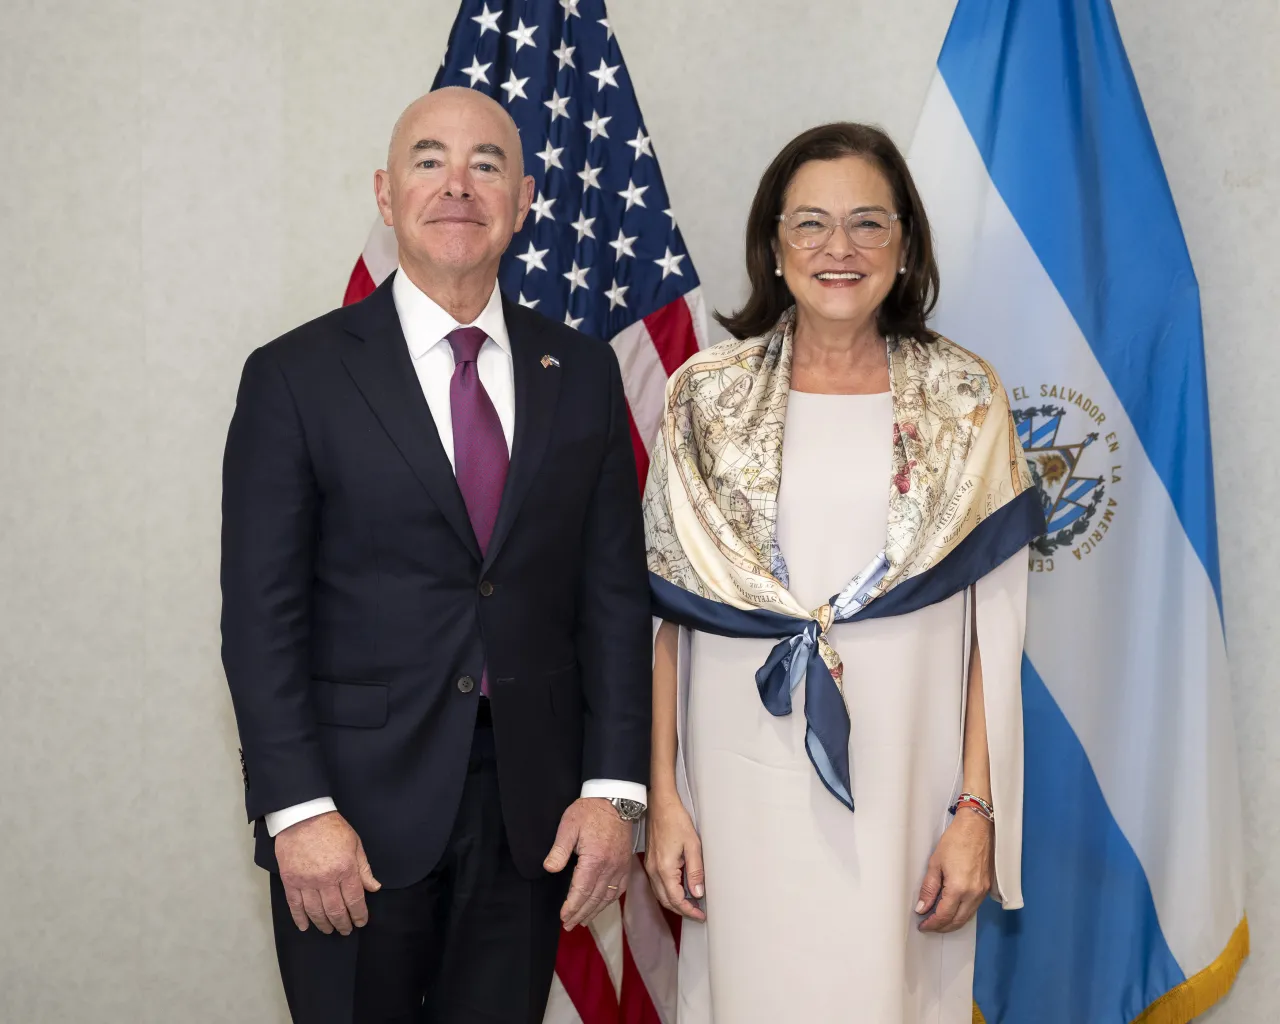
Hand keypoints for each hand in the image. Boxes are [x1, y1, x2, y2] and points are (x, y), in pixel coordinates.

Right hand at [275, 811, 380, 935]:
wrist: (302, 816)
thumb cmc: (331, 827)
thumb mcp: (355, 844)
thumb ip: (364, 868)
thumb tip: (374, 888)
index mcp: (345, 869)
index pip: (355, 900)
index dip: (360, 915)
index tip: (361, 922)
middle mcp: (326, 879)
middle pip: (336, 910)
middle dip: (343, 924)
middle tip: (346, 930)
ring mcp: (306, 882)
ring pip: (316, 912)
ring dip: (324, 924)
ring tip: (329, 930)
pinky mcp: (290, 881)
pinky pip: (295, 906)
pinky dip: (300, 919)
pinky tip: (305, 927)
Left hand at [543, 798, 633, 929]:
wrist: (616, 800)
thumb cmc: (590, 811)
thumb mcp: (569, 826)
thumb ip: (559, 849)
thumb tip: (549, 868)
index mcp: (595, 859)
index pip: (581, 891)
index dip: (572, 907)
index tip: (563, 917)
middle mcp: (610, 867)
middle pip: (594, 898)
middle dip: (580, 914)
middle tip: (569, 925)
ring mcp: (620, 867)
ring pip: (607, 897)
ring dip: (594, 911)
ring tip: (582, 921)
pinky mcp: (626, 864)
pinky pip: (619, 889)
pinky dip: (609, 901)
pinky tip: (601, 905)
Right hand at [643, 791, 705, 920]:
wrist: (660, 804)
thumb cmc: (676, 820)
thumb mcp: (692, 845)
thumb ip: (695, 871)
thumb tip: (698, 892)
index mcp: (664, 869)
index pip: (676, 900)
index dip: (689, 911)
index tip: (701, 916)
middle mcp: (654, 871)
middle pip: (666, 901)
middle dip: (682, 910)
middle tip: (698, 913)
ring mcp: (650, 866)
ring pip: (661, 894)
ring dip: (675, 902)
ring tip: (692, 904)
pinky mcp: (650, 861)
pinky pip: (657, 885)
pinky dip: (668, 892)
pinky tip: (679, 889)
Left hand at [916, 808, 992, 932]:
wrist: (977, 827)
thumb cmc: (955, 840)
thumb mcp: (935, 863)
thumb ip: (928, 888)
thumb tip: (922, 907)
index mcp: (959, 888)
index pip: (944, 916)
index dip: (932, 924)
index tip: (922, 925)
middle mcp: (973, 894)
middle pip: (957, 921)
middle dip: (942, 927)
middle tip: (929, 926)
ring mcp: (982, 892)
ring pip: (967, 917)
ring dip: (953, 923)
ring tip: (938, 921)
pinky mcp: (987, 887)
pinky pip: (974, 908)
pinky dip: (962, 914)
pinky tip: (953, 910)